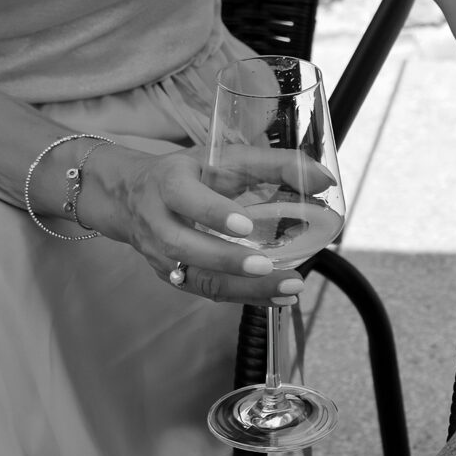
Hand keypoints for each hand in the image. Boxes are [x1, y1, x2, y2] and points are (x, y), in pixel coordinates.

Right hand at [76, 144, 330, 304]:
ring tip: (288, 288)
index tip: (245, 225)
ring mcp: (162, 255)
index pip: (185, 198)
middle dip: (229, 260)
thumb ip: (276, 164)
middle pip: (186, 247)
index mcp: (169, 183)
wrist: (130, 196)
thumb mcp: (226, 158)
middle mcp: (159, 222)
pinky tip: (277, 296)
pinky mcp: (173, 276)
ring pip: (198, 278)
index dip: (212, 212)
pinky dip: (245, 297)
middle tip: (269, 266)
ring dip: (244, 288)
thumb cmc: (190, 173)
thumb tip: (325, 180)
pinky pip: (207, 291)